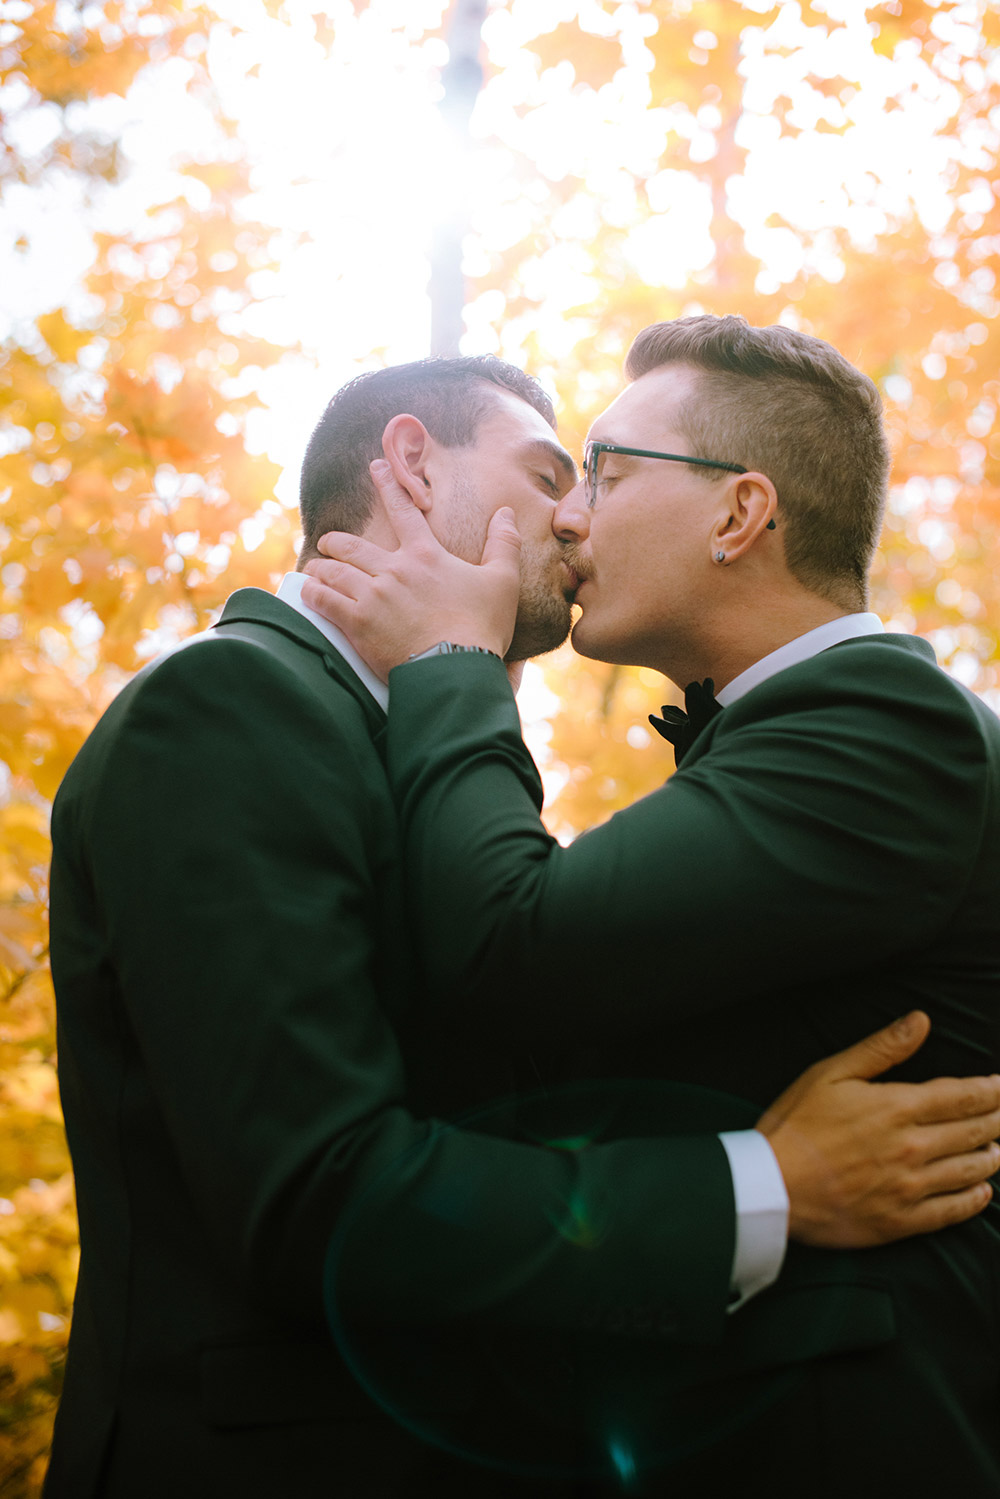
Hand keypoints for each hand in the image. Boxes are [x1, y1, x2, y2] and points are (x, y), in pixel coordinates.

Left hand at [300, 460, 522, 680]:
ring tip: (313, 569)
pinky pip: (324, 601)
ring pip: (333, 572)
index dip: (388, 486)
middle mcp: (394, 570)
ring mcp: (372, 596)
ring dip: (320, 568)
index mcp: (425, 555)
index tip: (375, 467)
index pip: (404, 511)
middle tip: (326, 542)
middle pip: (352, 546)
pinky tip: (306, 592)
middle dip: (335, 542)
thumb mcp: (503, 582)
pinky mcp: (358, 624)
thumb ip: (503, 544)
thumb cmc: (481, 627)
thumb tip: (506, 512)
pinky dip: (313, 594)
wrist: (456, 669)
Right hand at [759, 1011, 999, 1247]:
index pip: (962, 1097)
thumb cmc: (796, 1124)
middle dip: (997, 1120)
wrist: (772, 1186)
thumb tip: (921, 1021)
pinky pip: (952, 1212)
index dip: (989, 1090)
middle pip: (973, 1132)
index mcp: (897, 1108)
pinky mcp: (901, 1221)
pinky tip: (984, 1192)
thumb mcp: (831, 1073)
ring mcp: (910, 1188)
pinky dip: (974, 1200)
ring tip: (998, 1148)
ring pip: (969, 1171)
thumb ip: (882, 1048)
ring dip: (991, 1157)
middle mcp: (912, 1148)